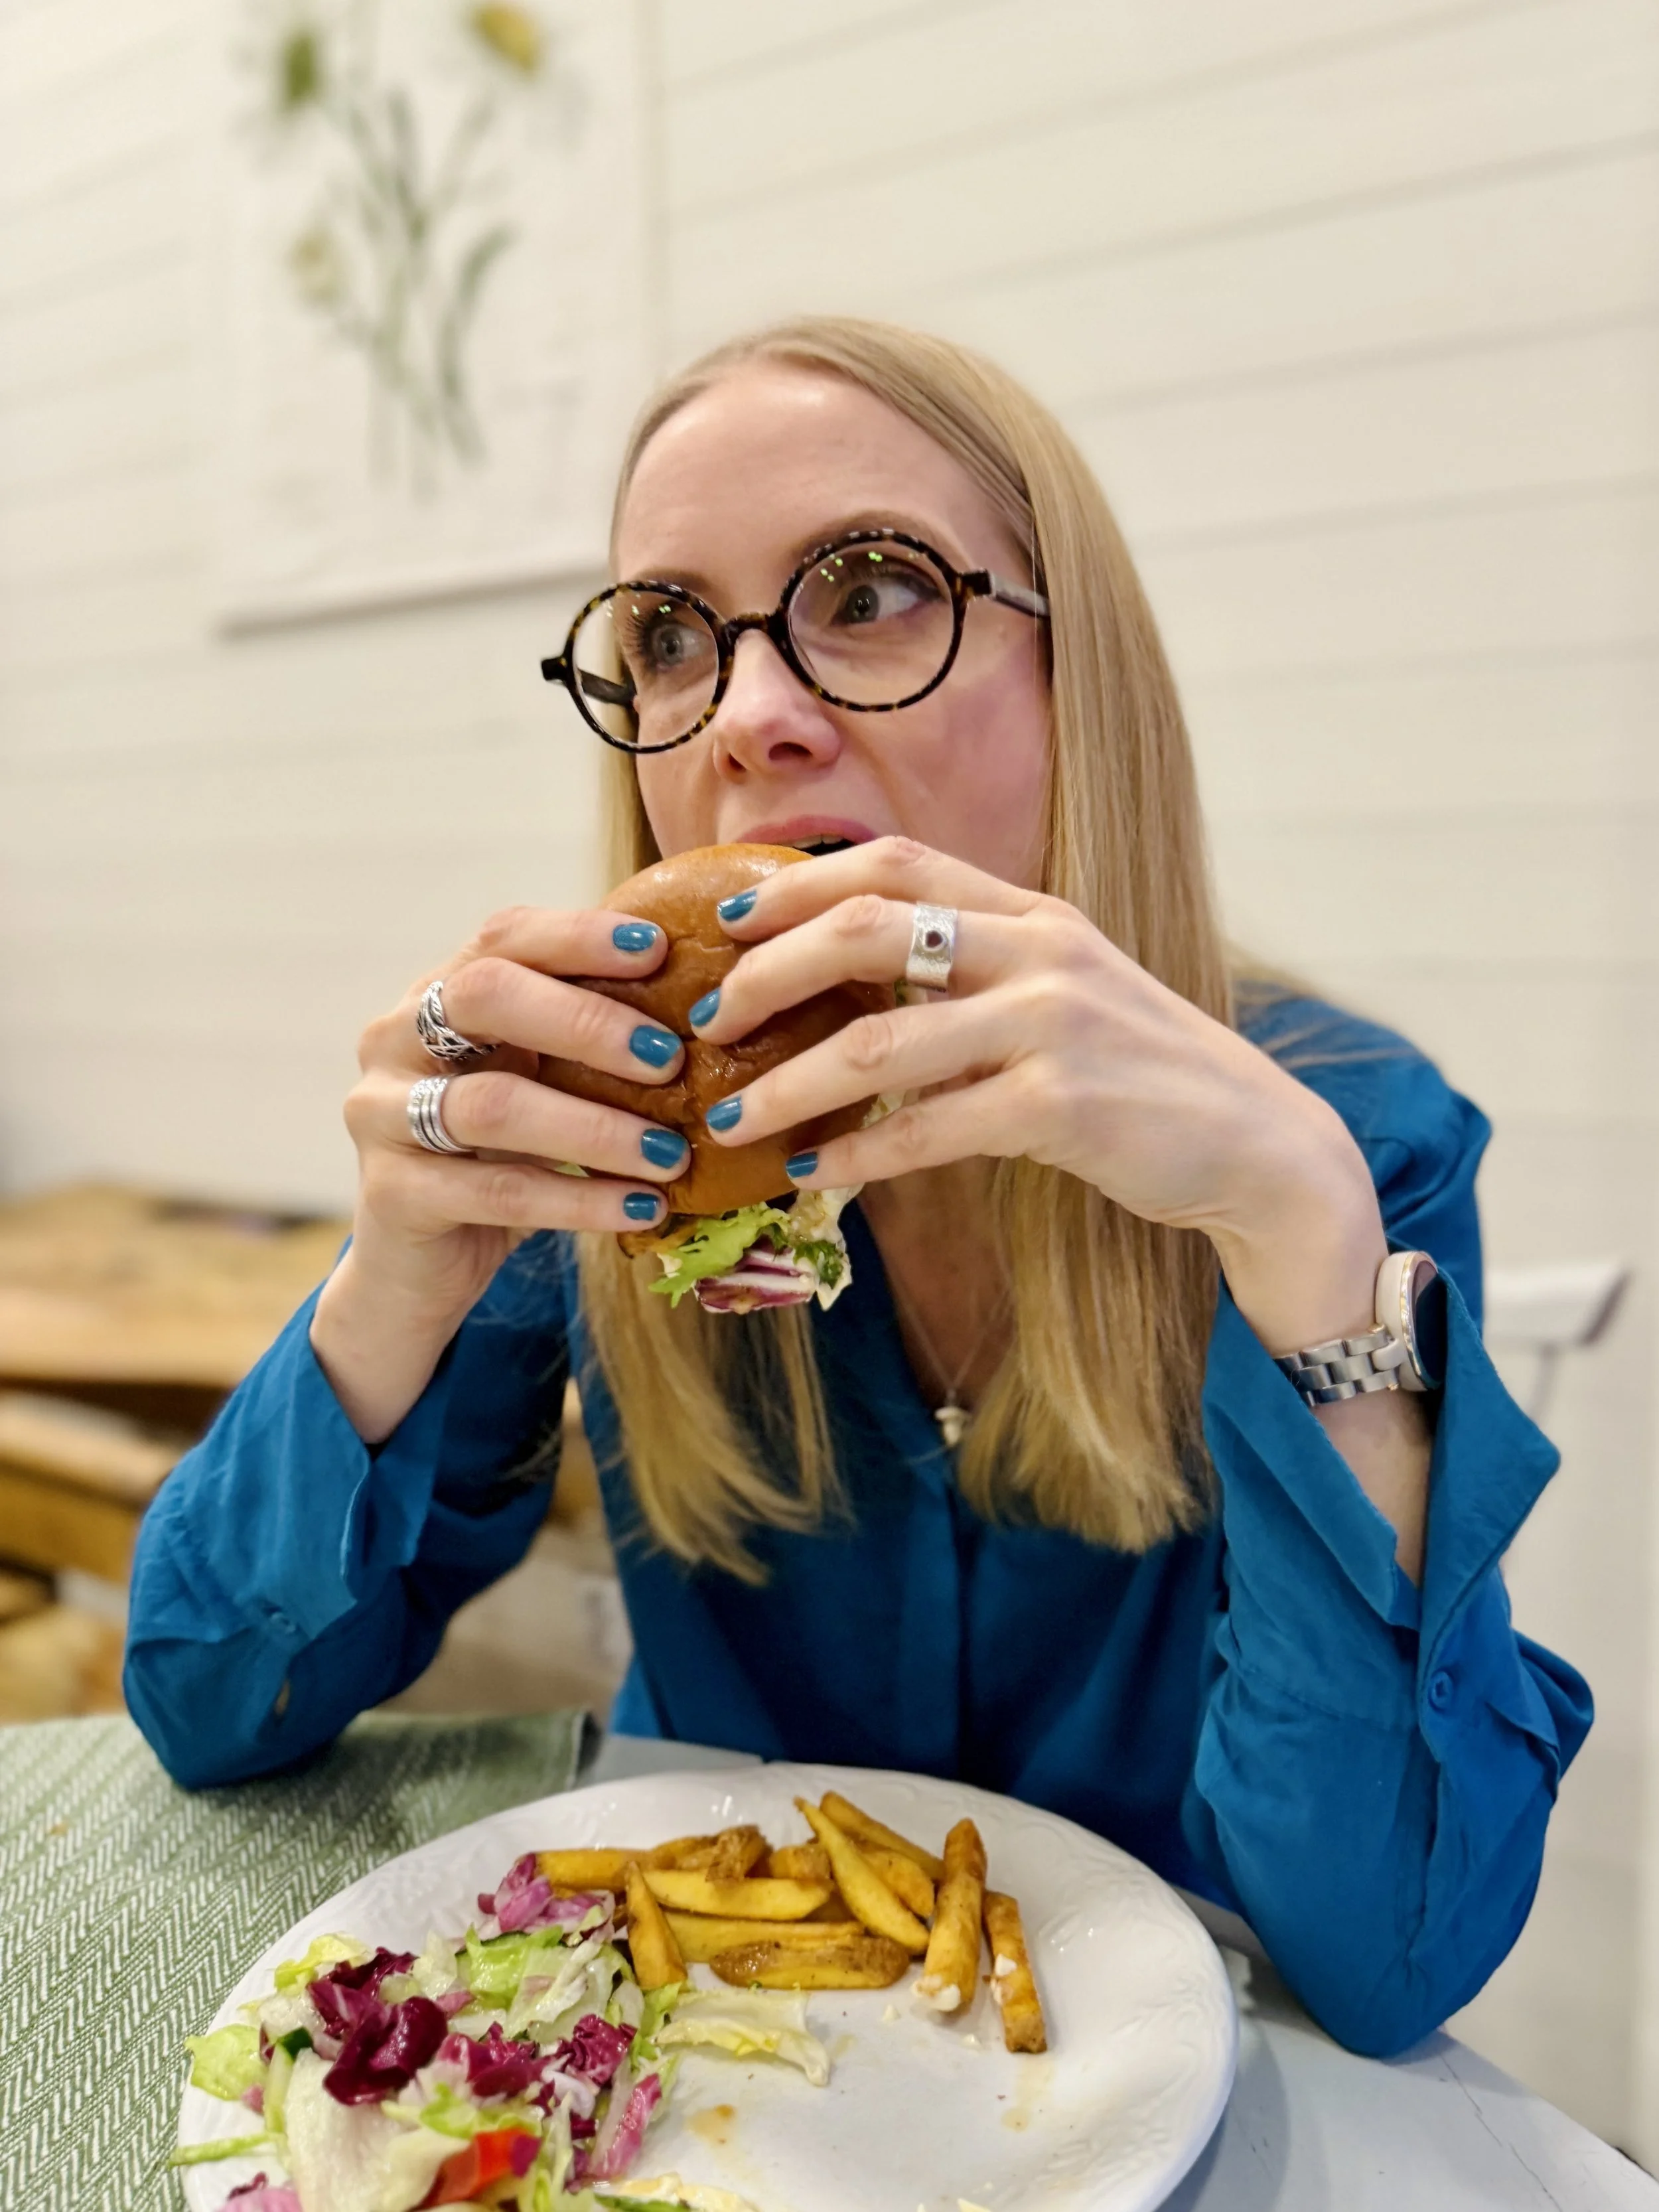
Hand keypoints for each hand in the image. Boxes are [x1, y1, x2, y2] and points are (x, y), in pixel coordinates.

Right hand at [313, 905, 688, 1439]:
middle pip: (484, 996)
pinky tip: (643, 1209)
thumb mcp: (537, 1082)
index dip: (580, 936)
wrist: (418, 1266)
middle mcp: (394, 1038)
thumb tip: (711, 1007)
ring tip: (673, 1154)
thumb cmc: (498, 1154)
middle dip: (586, 1021)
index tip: (659, 949)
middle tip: (668, 1059)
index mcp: (437, 992)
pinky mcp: (393, 1195)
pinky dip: (580, 1200)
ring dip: (596, 1129)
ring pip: (493, 1106)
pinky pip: (498, 1191)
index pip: (503, 936)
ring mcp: (382, 1114)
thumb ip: (587, 1040)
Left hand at [695, 838, 1386, 1353]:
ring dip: (787, 1082)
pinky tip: (812, 1172)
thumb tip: (848, 987)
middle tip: (710, 1018)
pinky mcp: (1062, 1108)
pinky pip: (926, 1129)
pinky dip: (856, 1153)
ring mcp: (1054, 1026)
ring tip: (732, 1113)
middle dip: (769, 971)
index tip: (727, 917)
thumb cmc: (1137, 1073)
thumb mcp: (1061, 992)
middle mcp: (1042, 950)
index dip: (800, 881)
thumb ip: (975, 974)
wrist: (1253, 1143)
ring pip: (878, 1042)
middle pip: (869, 928)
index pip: (896, 860)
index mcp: (1034, 911)